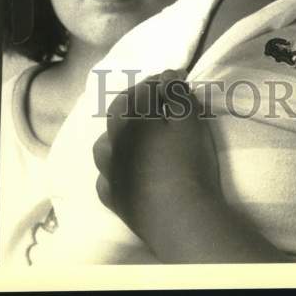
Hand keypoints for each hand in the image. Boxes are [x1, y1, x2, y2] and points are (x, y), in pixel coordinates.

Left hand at [92, 69, 219, 247]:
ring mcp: (110, 173)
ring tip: (134, 135)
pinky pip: (106, 179)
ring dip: (117, 134)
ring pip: (104, 145)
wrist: (182, 219)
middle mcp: (114, 143)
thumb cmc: (189, 165)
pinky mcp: (113, 199)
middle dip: (135, 100)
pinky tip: (125, 171)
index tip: (176, 79)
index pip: (143, 90)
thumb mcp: (190, 122)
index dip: (160, 81)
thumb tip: (166, 76)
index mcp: (132, 121)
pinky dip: (113, 170)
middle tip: (155, 99)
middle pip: (118, 112)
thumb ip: (177, 95)